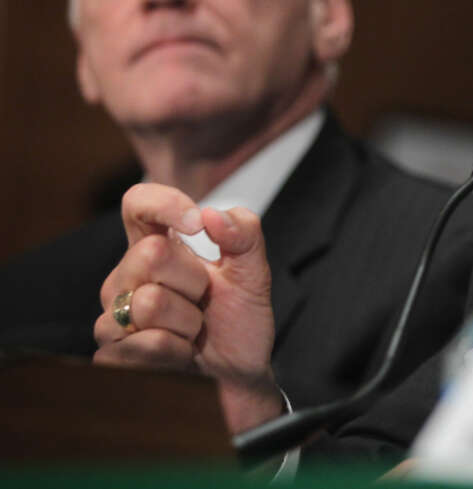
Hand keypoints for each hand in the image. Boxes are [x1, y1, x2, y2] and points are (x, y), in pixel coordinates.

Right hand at [94, 183, 282, 431]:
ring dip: (189, 321)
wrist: (238, 378)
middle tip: (203, 302)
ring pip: (148, 303)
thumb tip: (212, 214)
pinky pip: (147, 344)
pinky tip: (181, 355)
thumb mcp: (253, 275)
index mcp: (155, 248)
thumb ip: (244, 235)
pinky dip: (178, 351)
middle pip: (149, 255)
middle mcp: (125, 278)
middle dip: (194, 281)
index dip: (163, 204)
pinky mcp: (111, 356)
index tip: (195, 223)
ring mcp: (111, 318)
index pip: (137, 204)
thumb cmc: (238, 323)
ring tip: (193, 331)